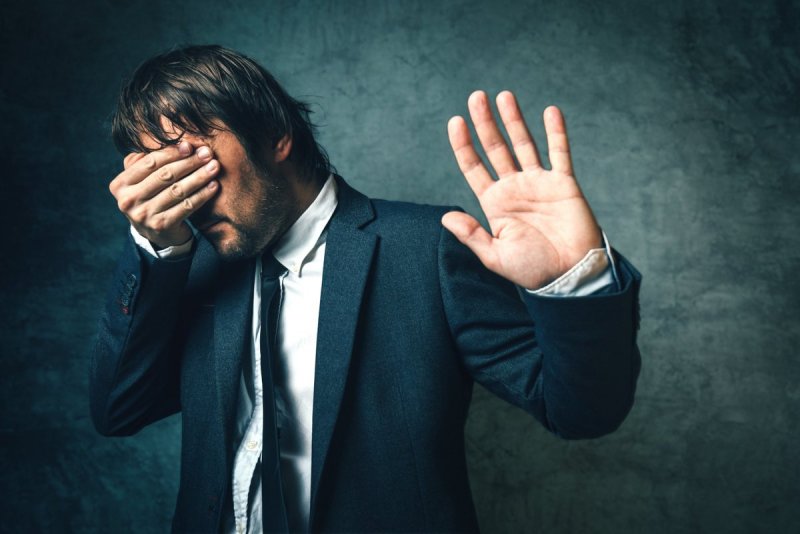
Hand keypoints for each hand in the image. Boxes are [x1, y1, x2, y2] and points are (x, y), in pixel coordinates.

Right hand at [109, 140, 219, 248]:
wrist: (155, 233)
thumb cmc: (150, 197)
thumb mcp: (141, 180)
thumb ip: (149, 161)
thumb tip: (179, 142)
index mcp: (119, 184)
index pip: (149, 163)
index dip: (171, 152)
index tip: (190, 145)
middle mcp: (128, 201)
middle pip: (165, 176)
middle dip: (189, 162)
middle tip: (207, 154)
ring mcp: (144, 215)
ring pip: (178, 190)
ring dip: (199, 176)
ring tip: (214, 167)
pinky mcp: (161, 227)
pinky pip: (187, 206)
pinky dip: (202, 195)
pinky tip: (214, 185)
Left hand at [442, 91, 602, 289]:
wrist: (571, 275)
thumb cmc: (533, 270)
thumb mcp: (496, 256)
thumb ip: (472, 235)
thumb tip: (446, 217)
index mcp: (494, 203)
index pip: (474, 168)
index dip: (464, 145)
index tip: (455, 122)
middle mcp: (514, 188)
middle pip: (495, 148)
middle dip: (485, 122)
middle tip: (476, 96)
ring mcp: (538, 183)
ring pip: (524, 144)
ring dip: (514, 120)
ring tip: (504, 95)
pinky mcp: (563, 184)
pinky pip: (559, 153)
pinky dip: (556, 132)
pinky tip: (550, 111)